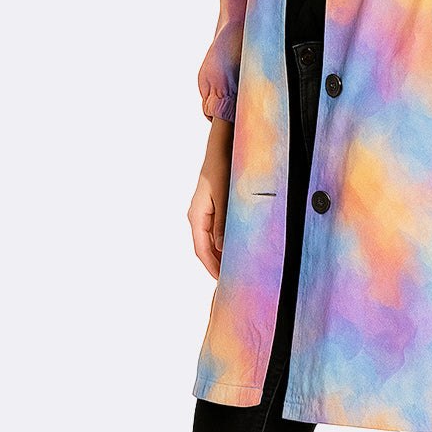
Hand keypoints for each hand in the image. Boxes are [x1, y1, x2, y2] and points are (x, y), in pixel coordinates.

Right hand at [187, 117, 233, 279]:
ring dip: (219, 255)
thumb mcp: (224, 197)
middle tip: (232, 280)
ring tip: (235, 268)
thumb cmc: (220, 170)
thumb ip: (223, 223)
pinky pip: (213, 231)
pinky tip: (234, 247)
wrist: (218, 149)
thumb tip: (223, 248)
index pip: (201, 250)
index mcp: (196, 217)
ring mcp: (202, 213)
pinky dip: (222, 242)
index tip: (222, 282)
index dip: (211, 267)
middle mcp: (197, 217)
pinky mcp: (210, 208)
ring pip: (209, 241)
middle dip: (216, 265)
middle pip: (204, 248)